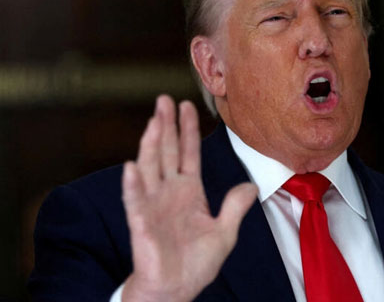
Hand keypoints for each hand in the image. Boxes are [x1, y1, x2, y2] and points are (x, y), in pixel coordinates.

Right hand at [121, 95, 257, 301]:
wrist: (176, 290)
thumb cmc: (195, 264)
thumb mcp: (224, 233)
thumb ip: (235, 207)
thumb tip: (251, 186)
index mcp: (188, 191)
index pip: (187, 153)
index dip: (187, 130)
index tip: (187, 105)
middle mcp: (168, 192)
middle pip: (166, 152)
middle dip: (165, 125)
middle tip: (163, 99)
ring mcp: (153, 206)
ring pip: (150, 168)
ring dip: (150, 144)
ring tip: (154, 121)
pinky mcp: (142, 224)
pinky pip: (136, 201)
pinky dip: (133, 185)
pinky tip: (132, 167)